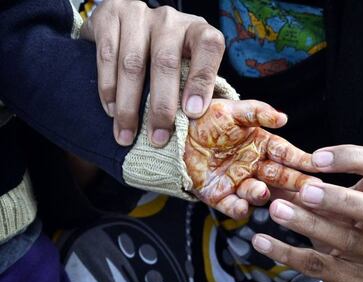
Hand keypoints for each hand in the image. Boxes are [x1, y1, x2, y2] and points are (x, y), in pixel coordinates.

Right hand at [80, 0, 224, 145]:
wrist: (128, 23)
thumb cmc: (166, 54)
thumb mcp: (188, 63)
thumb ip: (197, 87)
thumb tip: (203, 126)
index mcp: (196, 30)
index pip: (208, 46)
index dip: (202, 80)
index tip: (192, 112)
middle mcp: (169, 19)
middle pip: (165, 62)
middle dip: (161, 106)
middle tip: (158, 138)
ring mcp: (138, 14)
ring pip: (132, 64)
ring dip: (129, 106)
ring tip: (127, 135)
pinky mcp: (109, 15)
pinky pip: (107, 57)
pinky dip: (108, 89)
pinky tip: (111, 111)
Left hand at [184, 99, 318, 218]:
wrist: (177, 135)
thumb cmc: (206, 119)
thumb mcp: (232, 110)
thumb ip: (257, 112)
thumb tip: (283, 118)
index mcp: (260, 144)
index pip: (285, 153)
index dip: (301, 159)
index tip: (317, 165)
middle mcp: (253, 166)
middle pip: (279, 176)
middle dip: (295, 184)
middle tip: (310, 190)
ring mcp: (238, 182)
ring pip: (257, 193)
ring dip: (261, 194)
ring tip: (261, 190)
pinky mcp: (220, 196)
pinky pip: (233, 206)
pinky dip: (239, 208)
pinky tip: (242, 205)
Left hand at [252, 145, 362, 281]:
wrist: (362, 275)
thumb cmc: (346, 227)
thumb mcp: (332, 204)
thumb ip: (303, 186)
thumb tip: (266, 170)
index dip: (354, 158)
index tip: (316, 158)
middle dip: (338, 198)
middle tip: (305, 190)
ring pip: (344, 239)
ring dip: (307, 223)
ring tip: (276, 209)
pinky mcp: (353, 281)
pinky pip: (317, 265)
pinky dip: (286, 253)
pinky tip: (261, 241)